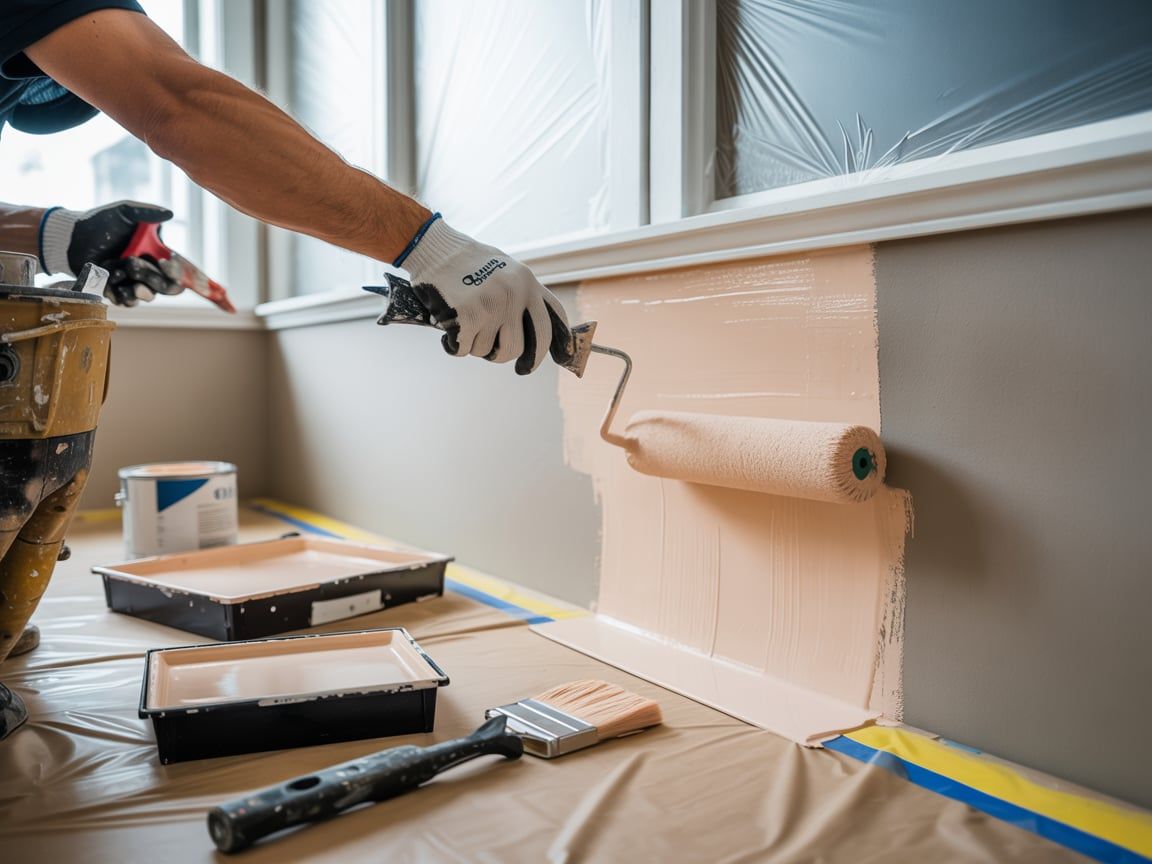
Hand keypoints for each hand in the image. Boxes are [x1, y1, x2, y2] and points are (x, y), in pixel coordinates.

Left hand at [40, 201, 182, 305]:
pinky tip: (113, 286)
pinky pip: (129, 302)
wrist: (73, 238)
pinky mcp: (119, 291)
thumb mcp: (123, 212)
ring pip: (149, 296)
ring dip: (138, 289)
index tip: (164, 263)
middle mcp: (150, 270)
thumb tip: (170, 214)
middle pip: (168, 287)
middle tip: (132, 265)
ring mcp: (134, 282)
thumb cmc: (100, 222)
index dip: (176, 270)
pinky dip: (123, 296)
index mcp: (156, 253)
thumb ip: (146, 212)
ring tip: (121, 277)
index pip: (178, 268)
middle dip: (154, 279)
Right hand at [398, 215, 571, 374]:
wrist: (436, 248)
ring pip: (487, 351)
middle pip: (516, 348)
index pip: (547, 327)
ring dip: (473, 345)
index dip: (544, 352)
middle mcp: (514, 295)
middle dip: (502, 356)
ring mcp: (492, 306)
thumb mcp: (506, 270)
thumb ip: (521, 296)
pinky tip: (448, 332)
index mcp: (527, 283)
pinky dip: (453, 346)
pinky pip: (464, 349)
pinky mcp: (469, 315)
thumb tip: (531, 333)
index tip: (529, 366)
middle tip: (491, 352)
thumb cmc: (468, 261)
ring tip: (463, 325)